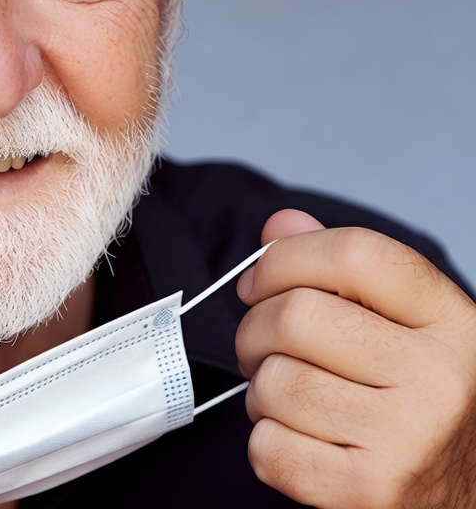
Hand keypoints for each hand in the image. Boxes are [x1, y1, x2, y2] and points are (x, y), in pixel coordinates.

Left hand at [235, 209, 475, 507]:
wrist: (472, 499)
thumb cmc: (426, 404)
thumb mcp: (410, 326)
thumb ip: (344, 269)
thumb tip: (280, 226)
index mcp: (451, 321)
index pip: (353, 253)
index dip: (285, 257)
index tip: (258, 281)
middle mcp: (440, 377)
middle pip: (296, 316)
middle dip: (254, 328)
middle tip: (262, 347)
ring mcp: (410, 439)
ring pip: (275, 382)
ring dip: (261, 390)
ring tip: (289, 399)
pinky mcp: (374, 492)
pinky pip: (270, 448)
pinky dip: (265, 442)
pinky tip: (297, 441)